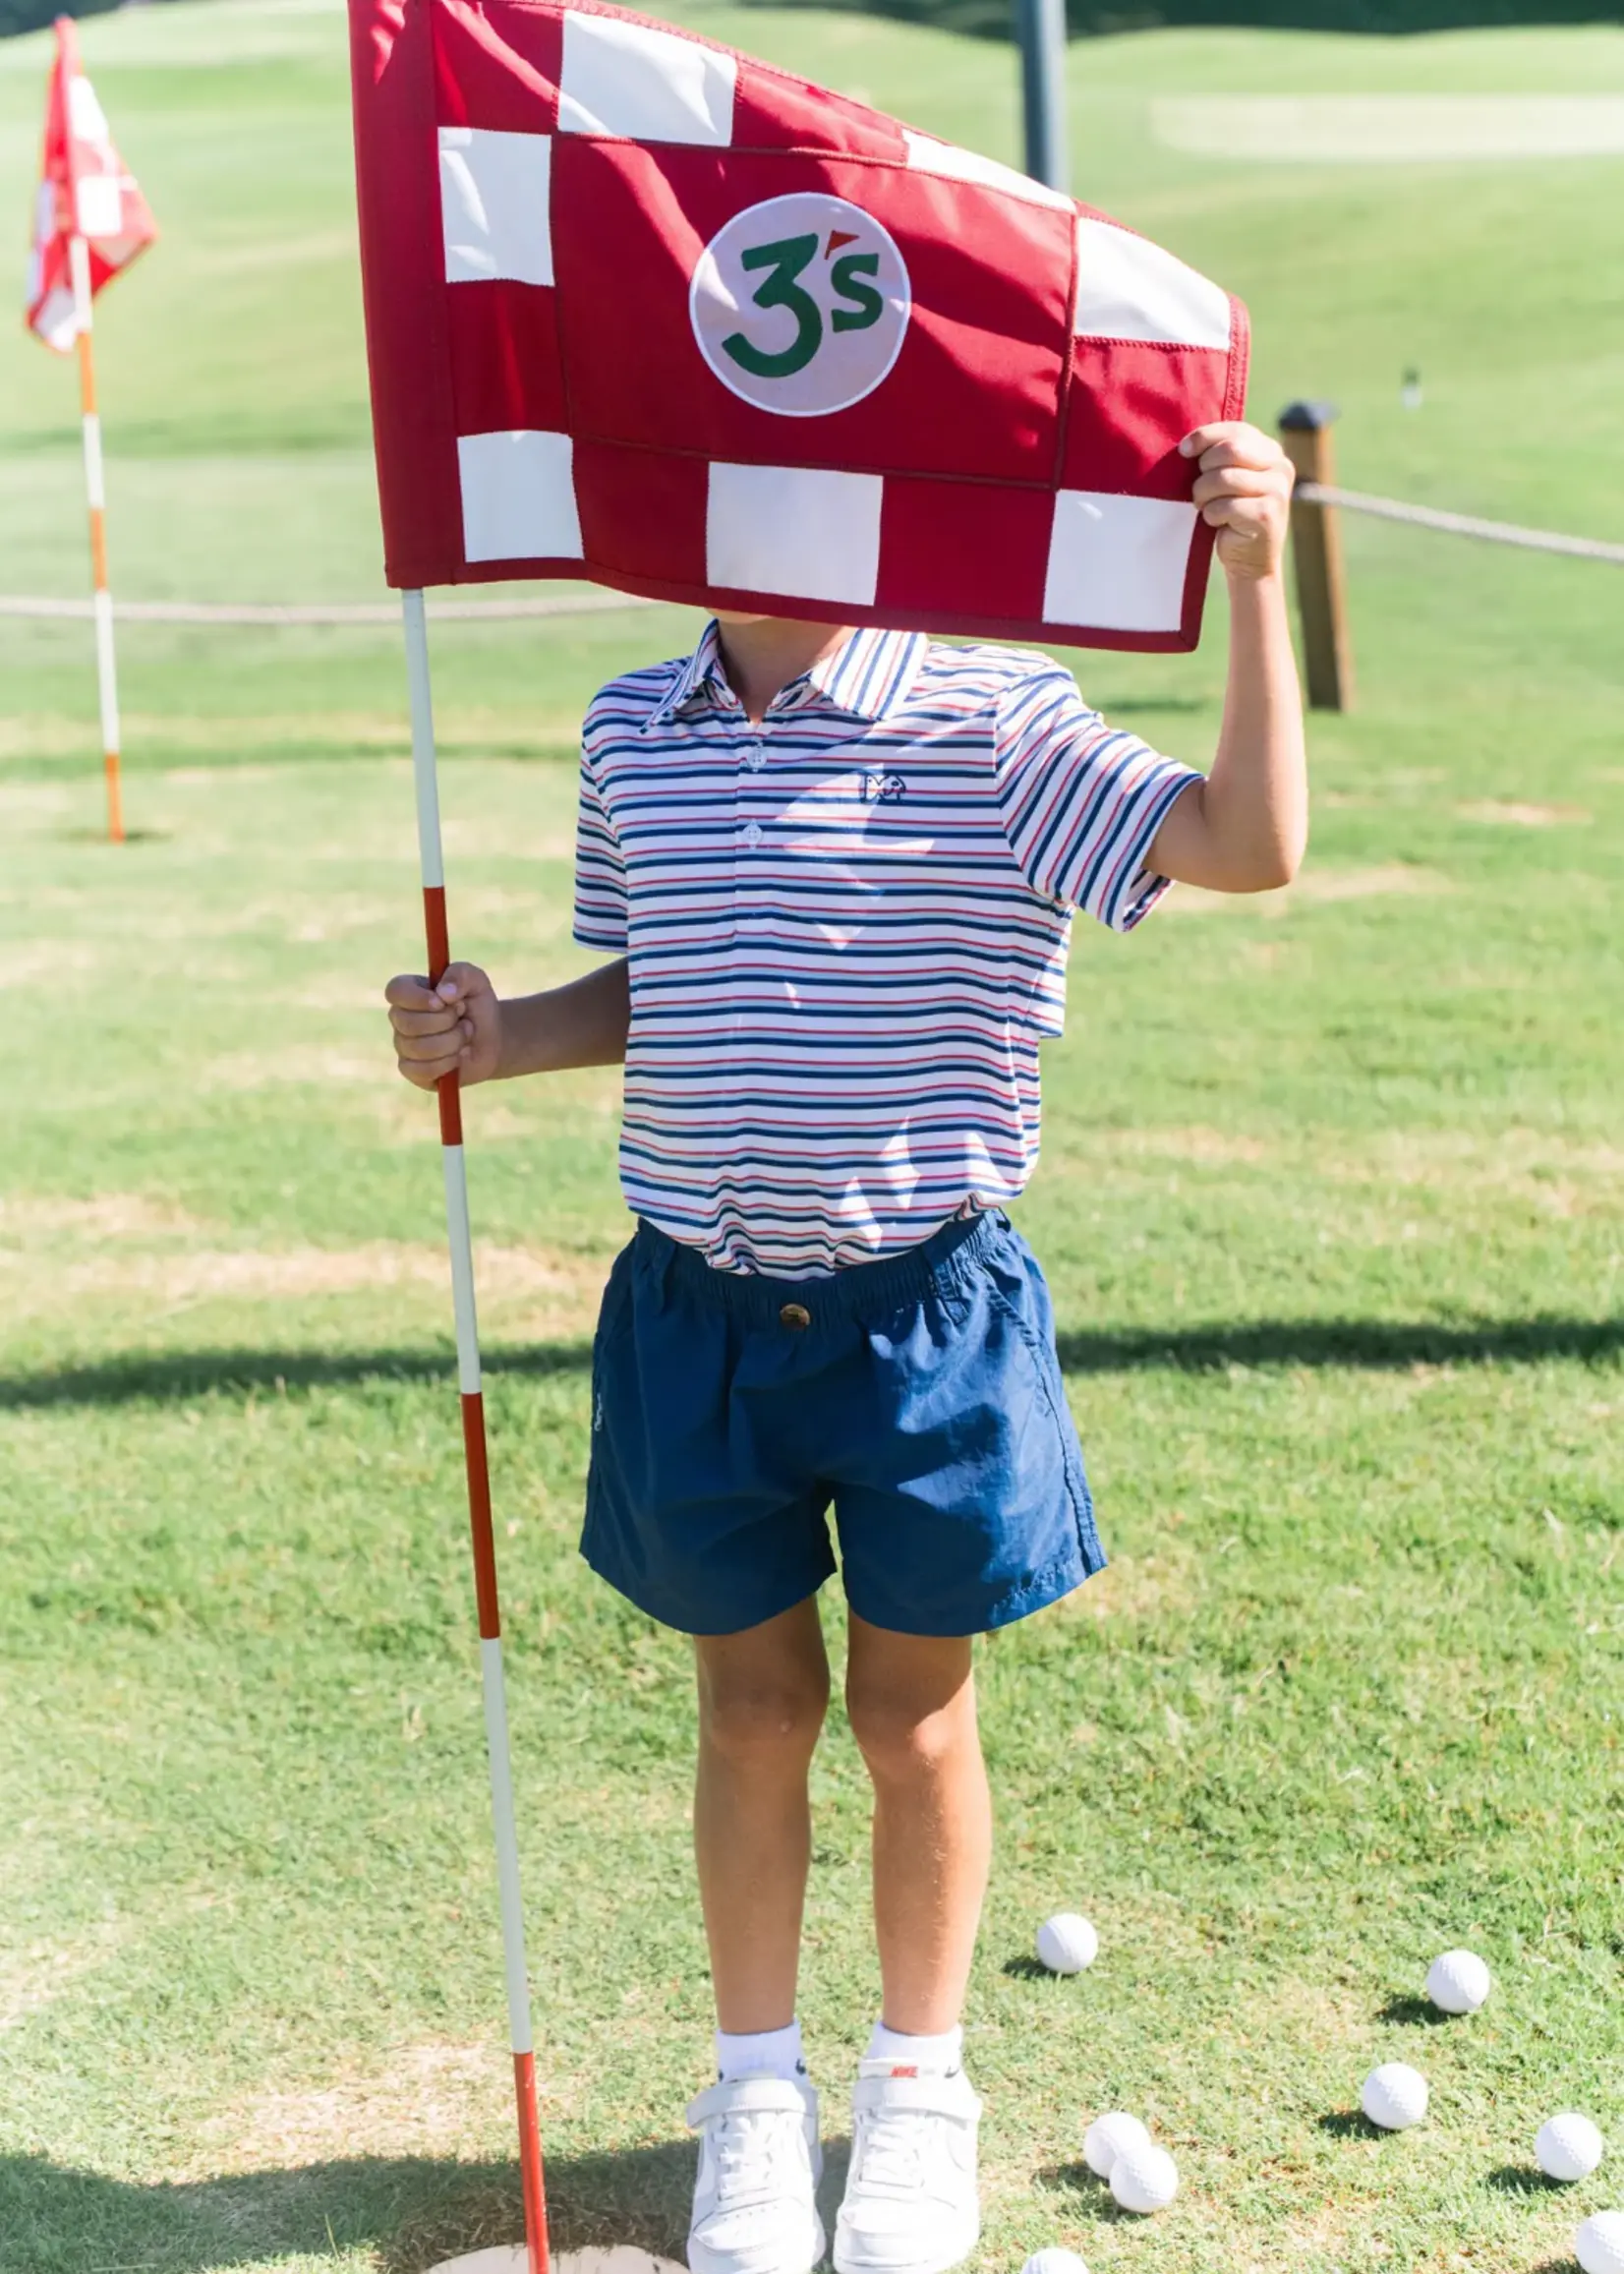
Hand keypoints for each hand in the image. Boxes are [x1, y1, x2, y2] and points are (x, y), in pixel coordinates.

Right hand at [384, 961, 501, 1088]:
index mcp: (409, 991)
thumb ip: (461, 974)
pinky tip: (459, 1056)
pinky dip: (448, 1063)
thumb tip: (443, 992)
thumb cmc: (478, 1006)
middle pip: (408, 1023)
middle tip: (462, 1017)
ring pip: (418, 1048)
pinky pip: (423, 1069)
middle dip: (445, 1021)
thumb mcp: (476, 981)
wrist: (491, 1040)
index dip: (416, 998)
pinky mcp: (412, 1071)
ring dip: (453, 1041)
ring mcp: (403, 1046)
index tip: (441, 1002)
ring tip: (465, 1034)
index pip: (395, 991)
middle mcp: (400, 1018)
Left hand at [1181, 421, 1292, 582]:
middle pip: (1230, 450)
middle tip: (1199, 489)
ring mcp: (1277, 490)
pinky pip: (1224, 506)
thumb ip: (1219, 457)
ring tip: (1204, 506)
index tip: (1184, 450)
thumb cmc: (1231, 515)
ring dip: (1203, 495)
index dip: (1206, 436)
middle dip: (1204, 469)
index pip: (1236, 430)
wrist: (1250, 561)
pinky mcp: (1266, 515)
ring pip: (1223, 478)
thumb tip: (1187, 445)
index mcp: (1271, 451)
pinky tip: (1217, 523)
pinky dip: (1211, 515)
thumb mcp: (1228, 479)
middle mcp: (1280, 466)